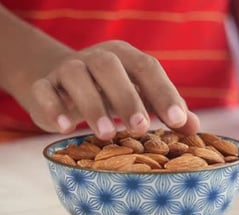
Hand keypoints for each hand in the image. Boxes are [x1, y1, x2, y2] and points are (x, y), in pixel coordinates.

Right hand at [14, 40, 199, 139]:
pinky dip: (53, 107)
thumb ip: (163, 109)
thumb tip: (195, 129)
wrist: (59, 80)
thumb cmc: (108, 91)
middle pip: (111, 68)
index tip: (178, 121)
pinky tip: (64, 128)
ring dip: (92, 105)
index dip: (164, 93)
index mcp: (125, 57)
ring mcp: (67, 69)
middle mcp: (96, 57)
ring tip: (106, 134)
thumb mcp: (138, 96)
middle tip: (140, 128)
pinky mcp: (43, 85)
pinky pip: (44, 91)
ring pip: (77, 77)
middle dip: (128, 98)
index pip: (148, 68)